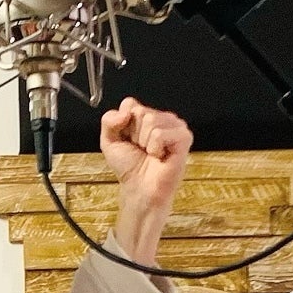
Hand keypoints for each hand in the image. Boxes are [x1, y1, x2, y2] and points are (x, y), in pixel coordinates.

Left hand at [98, 97, 192, 268]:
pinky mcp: (184, 138)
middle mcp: (162, 118)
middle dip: (134, 134)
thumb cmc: (129, 168)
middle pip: (140, 112)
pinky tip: (160, 156)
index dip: (123, 125)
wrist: (139, 188)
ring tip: (151, 153)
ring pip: (150, 121)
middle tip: (142, 149)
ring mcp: (175, 126)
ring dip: (145, 142)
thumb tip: (125, 113)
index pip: (130, 104)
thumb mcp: (109, 141)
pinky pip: (160, 134)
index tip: (129, 141)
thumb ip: (109, 120)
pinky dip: (155, 148)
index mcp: (147, 116)